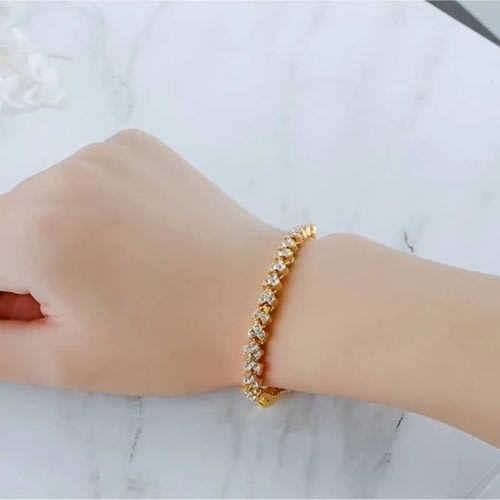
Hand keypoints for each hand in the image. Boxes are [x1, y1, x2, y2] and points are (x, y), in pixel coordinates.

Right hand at [0, 129, 280, 394]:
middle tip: (90, 298)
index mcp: (34, 230)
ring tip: (122, 268)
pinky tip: (140, 234)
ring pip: (48, 197)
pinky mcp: (139, 146)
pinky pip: (89, 175)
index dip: (9, 295)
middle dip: (28, 264)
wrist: (263, 296)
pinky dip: (95, 204)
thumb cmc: (172, 339)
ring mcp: (106, 151)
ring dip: (61, 231)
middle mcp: (64, 174)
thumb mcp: (66, 362)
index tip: (46, 313)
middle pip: (9, 224)